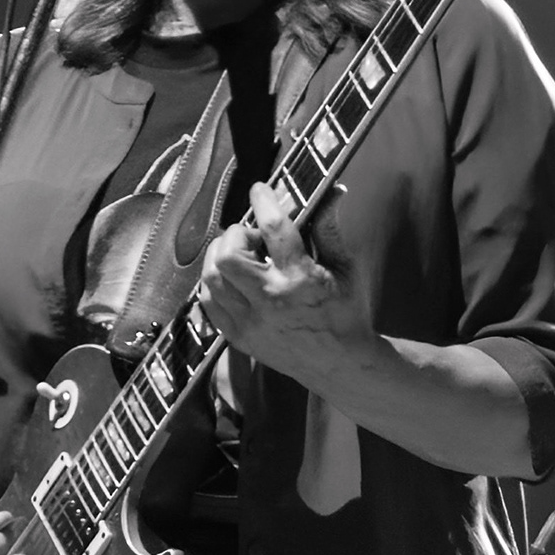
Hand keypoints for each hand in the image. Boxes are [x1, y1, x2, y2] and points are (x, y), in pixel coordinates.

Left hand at [199, 180, 376, 385]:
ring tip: (242, 255)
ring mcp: (250, 323)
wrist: (338, 364)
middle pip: (228, 255)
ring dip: (220, 257)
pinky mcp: (238, 337)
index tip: (260, 189)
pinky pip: (208, 303)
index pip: (273, 229)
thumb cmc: (346, 313)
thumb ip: (330, 229)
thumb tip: (331, 192)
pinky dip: (213, 283)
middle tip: (255, 237)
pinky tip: (232, 278)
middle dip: (237, 235)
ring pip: (211, 278)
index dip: (263, 201)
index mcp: (300, 280)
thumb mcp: (346, 268)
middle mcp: (270, 301)